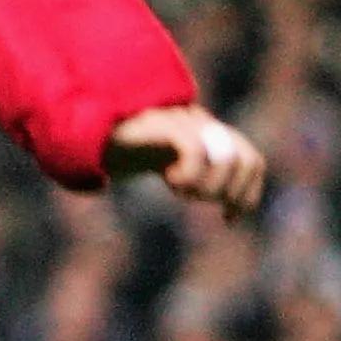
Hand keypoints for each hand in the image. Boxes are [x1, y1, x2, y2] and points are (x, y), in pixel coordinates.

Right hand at [106, 104, 265, 215]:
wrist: (88, 133)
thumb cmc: (130, 154)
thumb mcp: (170, 167)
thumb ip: (202, 178)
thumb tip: (235, 214)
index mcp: (209, 131)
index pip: (252, 162)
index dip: (247, 194)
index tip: (229, 220)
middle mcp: (203, 122)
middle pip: (246, 159)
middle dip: (230, 193)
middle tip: (200, 202)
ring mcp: (184, 120)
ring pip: (226, 157)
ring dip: (208, 186)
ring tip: (180, 190)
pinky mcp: (162, 123)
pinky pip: (196, 150)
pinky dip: (190, 174)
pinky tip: (170, 180)